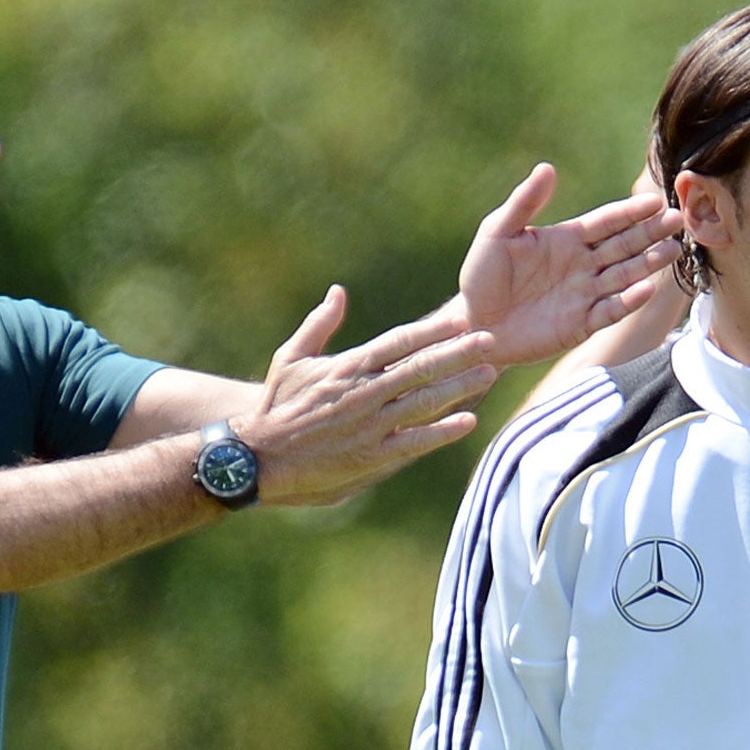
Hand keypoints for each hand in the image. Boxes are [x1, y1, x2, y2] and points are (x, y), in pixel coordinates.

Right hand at [240, 286, 494, 506]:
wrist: (258, 458)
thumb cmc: (276, 406)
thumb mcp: (291, 358)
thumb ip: (319, 324)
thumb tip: (338, 292)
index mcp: (347, 366)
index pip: (398, 342)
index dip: (433, 330)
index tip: (462, 318)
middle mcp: (363, 393)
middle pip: (420, 368)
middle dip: (458, 353)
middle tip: (491, 340)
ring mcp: (369, 426)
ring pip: (423, 402)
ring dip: (459, 387)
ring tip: (489, 373)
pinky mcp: (371, 457)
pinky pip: (414, 442)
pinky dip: (442, 432)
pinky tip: (468, 421)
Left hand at [457, 164, 683, 367]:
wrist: (473, 325)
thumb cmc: (481, 277)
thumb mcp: (497, 233)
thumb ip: (523, 203)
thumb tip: (547, 168)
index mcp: (567, 240)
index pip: (607, 222)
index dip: (630, 212)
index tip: (655, 200)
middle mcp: (582, 266)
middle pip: (624, 246)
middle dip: (651, 233)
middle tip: (678, 220)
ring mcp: (584, 296)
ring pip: (624, 276)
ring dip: (648, 264)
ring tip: (672, 250)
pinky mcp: (580, 325)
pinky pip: (608, 311)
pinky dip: (627, 301)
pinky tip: (644, 289)